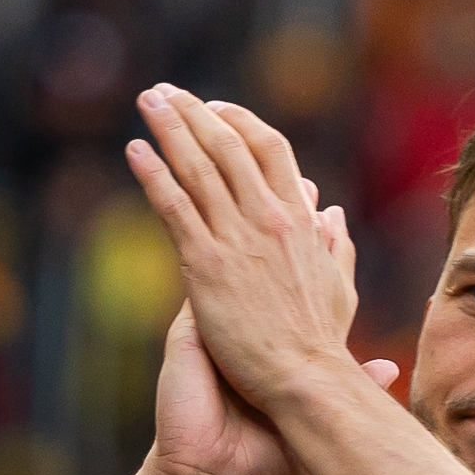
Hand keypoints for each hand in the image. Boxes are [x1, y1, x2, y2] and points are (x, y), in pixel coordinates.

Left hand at [126, 85, 359, 410]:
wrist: (304, 382)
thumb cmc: (322, 346)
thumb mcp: (339, 289)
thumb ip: (336, 247)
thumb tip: (330, 212)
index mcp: (301, 222)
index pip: (271, 151)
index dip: (241, 123)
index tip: (217, 110)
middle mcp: (269, 220)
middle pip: (229, 147)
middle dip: (196, 112)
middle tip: (168, 92)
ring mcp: (237, 240)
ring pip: (199, 167)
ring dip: (171, 127)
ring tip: (148, 100)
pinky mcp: (206, 265)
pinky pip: (174, 207)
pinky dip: (153, 174)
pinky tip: (135, 150)